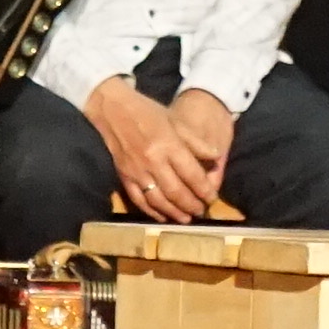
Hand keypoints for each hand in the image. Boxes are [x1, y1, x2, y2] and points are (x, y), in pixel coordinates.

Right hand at [84, 78, 228, 223]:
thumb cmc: (148, 112)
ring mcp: (137, 171)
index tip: (212, 198)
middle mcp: (153, 161)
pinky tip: (162, 216)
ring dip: (173, 212)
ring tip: (186, 219)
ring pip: (158, 200)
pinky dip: (151, 211)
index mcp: (169, 145)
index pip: (191, 174)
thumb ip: (196, 142)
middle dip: (191, 205)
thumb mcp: (175, 121)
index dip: (204, 189)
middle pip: (176, 191)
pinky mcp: (124, 177)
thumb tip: (216, 157)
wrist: (113, 110)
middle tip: (201, 212)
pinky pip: (139, 200)